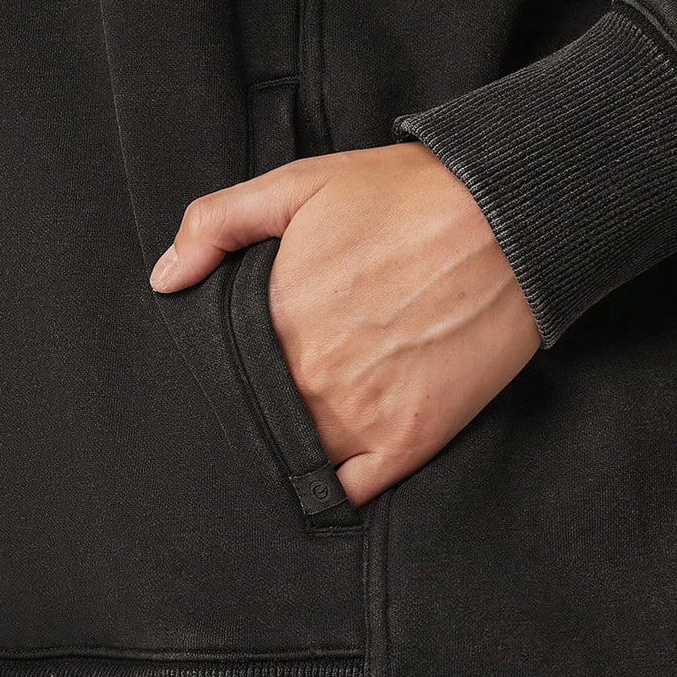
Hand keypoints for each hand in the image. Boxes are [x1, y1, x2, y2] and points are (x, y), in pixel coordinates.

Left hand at [149, 142, 539, 507]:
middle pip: (260, 422)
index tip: (240, 371)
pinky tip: (339, 463)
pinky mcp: (412, 439)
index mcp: (276, 320)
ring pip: (301, 460)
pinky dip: (340, 485)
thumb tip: (165, 279)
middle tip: (277, 396)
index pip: (225, 378)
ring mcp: (362, 416)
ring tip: (305, 428)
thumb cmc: (407, 195)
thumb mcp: (298, 185)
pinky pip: (355, 491)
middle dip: (261, 413)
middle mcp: (312, 377)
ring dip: (296, 451)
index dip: (228, 377)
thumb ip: (216, 224)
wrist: (511, 216)